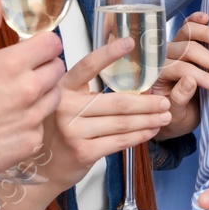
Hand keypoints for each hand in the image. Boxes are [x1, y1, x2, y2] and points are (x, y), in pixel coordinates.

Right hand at [0, 0, 64, 187]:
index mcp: (11, 65)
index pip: (52, 44)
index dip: (42, 45)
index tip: (31, 51)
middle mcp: (27, 90)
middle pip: (57, 68)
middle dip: (43, 68)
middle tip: (20, 75)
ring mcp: (31, 119)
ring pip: (54, 97)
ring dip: (41, 95)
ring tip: (12, 100)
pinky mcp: (30, 142)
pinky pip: (41, 126)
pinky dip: (30, 123)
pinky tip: (7, 124)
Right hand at [29, 35, 173, 190]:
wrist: (43, 167)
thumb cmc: (61, 129)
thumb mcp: (67, 103)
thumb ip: (89, 92)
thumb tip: (135, 85)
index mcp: (63, 88)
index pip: (88, 66)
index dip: (109, 53)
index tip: (129, 43)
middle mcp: (66, 107)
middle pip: (116, 101)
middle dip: (147, 103)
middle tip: (165, 101)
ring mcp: (73, 131)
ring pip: (121, 123)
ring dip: (148, 120)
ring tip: (164, 116)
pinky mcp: (83, 152)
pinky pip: (119, 141)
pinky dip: (139, 136)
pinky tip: (150, 131)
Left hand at [150, 12, 208, 139]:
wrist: (173, 116)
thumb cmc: (172, 117)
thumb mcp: (174, 116)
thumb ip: (178, 98)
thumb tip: (191, 79)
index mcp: (156, 77)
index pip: (181, 69)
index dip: (203, 77)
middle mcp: (161, 58)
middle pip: (187, 50)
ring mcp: (171, 48)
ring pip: (187, 33)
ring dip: (208, 36)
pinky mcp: (181, 42)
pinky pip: (186, 27)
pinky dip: (196, 20)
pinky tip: (207, 17)